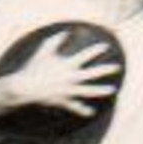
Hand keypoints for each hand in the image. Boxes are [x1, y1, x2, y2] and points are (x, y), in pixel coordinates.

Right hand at [3, 38, 121, 117]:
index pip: (85, 55)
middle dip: (106, 70)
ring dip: (101, 90)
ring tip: (113, 90)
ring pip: (89, 91)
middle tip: (117, 67)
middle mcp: (71, 78)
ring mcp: (68, 91)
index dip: (96, 50)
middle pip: (92, 74)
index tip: (106, 47)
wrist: (25, 88)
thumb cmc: (33, 68)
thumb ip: (55, 41)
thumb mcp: (43, 52)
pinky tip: (91, 113)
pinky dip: (83, 110)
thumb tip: (64, 31)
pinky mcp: (63, 101)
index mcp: (67, 65)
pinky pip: (75, 107)